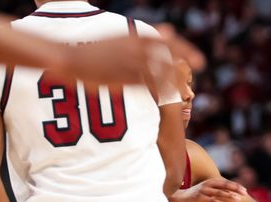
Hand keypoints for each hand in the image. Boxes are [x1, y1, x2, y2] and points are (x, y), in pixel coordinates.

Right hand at [60, 30, 204, 86]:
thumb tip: (163, 35)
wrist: (69, 58)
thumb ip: (138, 40)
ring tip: (187, 87)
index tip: (194, 57)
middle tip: (201, 64)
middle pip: (166, 52)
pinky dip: (161, 90)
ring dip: (175, 78)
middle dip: (185, 57)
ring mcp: (130, 62)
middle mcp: (133, 47)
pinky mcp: (124, 78)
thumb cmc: (91, 51)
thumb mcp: (116, 40)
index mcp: (131, 36)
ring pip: (160, 69)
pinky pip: (149, 84)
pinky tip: (169, 97)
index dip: (181, 47)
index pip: (163, 39)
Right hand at [171, 178, 246, 201]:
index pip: (226, 182)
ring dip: (230, 196)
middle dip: (236, 189)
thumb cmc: (196, 196)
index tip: (245, 190)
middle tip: (245, 193)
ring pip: (219, 193)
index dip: (236, 186)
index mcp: (211, 182)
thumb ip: (217, 191)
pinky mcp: (200, 198)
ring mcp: (204, 191)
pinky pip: (212, 200)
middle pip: (224, 185)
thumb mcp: (207, 192)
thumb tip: (230, 194)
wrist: (180, 198)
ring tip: (238, 199)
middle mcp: (208, 184)